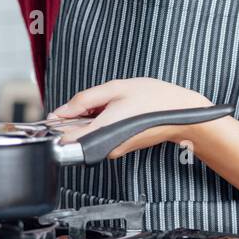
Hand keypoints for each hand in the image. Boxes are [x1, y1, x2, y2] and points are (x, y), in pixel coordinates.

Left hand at [50, 77, 213, 158]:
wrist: (183, 115)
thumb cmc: (155, 99)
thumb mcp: (116, 88)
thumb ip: (83, 100)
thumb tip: (60, 112)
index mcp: (102, 131)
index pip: (63, 140)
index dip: (56, 125)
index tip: (59, 113)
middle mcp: (106, 147)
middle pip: (74, 137)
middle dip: (74, 119)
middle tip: (90, 103)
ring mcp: (113, 150)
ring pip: (88, 136)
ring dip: (89, 121)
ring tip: (108, 106)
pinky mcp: (120, 149)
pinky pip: (100, 137)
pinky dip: (101, 124)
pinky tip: (116, 113)